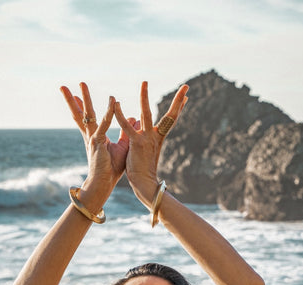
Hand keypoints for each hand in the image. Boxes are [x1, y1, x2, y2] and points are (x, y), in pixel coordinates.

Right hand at [60, 83, 128, 187]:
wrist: (104, 183)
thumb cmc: (112, 169)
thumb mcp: (122, 146)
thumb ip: (126, 132)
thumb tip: (133, 118)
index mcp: (95, 137)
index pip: (88, 119)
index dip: (82, 106)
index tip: (77, 95)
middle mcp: (91, 136)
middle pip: (81, 114)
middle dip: (75, 99)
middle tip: (67, 86)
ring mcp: (92, 138)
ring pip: (87, 115)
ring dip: (85, 99)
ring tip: (80, 85)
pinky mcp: (97, 142)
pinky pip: (104, 124)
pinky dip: (109, 113)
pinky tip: (112, 102)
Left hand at [114, 81, 187, 206]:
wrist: (144, 183)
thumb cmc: (143, 169)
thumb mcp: (147, 150)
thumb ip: (147, 139)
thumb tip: (149, 133)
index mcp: (159, 138)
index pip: (171, 119)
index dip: (178, 107)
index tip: (186, 95)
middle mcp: (155, 136)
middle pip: (169, 115)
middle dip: (178, 100)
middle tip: (186, 86)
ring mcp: (147, 139)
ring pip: (146, 114)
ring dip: (144, 97)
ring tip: (145, 82)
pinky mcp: (136, 143)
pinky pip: (127, 127)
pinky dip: (120, 115)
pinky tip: (116, 104)